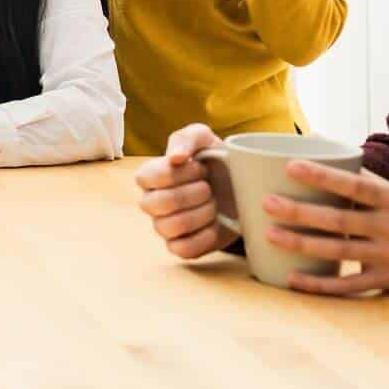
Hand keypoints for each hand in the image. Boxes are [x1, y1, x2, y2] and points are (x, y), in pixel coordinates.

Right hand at [135, 123, 239, 258]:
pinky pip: (183, 249)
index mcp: (150, 175)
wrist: (240, 188)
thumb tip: (174, 157)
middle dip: (194, 193)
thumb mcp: (204, 138)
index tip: (201, 168)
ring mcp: (163, 227)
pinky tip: (214, 225)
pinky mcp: (180, 246)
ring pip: (171, 226)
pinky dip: (203, 237)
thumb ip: (187, 138)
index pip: (147, 177)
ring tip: (214, 204)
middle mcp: (151, 202)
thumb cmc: (215, 161)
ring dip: (201, 214)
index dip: (179, 173)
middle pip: (160, 203)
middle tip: (210, 187)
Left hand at [262, 162, 388, 297]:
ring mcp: (388, 257)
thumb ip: (355, 170)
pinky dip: (319, 284)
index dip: (324, 176)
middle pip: (341, 221)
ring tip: (269, 234)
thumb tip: (312, 137)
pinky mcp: (384, 281)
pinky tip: (291, 278)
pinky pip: (347, 286)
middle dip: (301, 213)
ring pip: (339, 252)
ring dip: (302, 245)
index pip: (355, 185)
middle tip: (267, 203)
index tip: (290, 166)